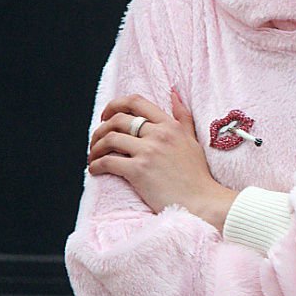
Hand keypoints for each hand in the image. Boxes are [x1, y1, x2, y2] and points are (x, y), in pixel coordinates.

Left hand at [87, 89, 237, 226]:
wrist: (202, 202)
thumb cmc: (197, 175)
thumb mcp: (192, 140)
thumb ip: (182, 116)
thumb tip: (174, 93)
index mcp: (170, 125)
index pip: (136, 102)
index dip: (115, 105)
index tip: (107, 116)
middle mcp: (158, 134)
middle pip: (118, 120)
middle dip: (101, 129)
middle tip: (97, 140)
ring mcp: (148, 152)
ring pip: (110, 139)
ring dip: (96, 147)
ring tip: (93, 156)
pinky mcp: (138, 171)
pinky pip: (108, 162)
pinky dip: (96, 165)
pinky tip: (95, 170)